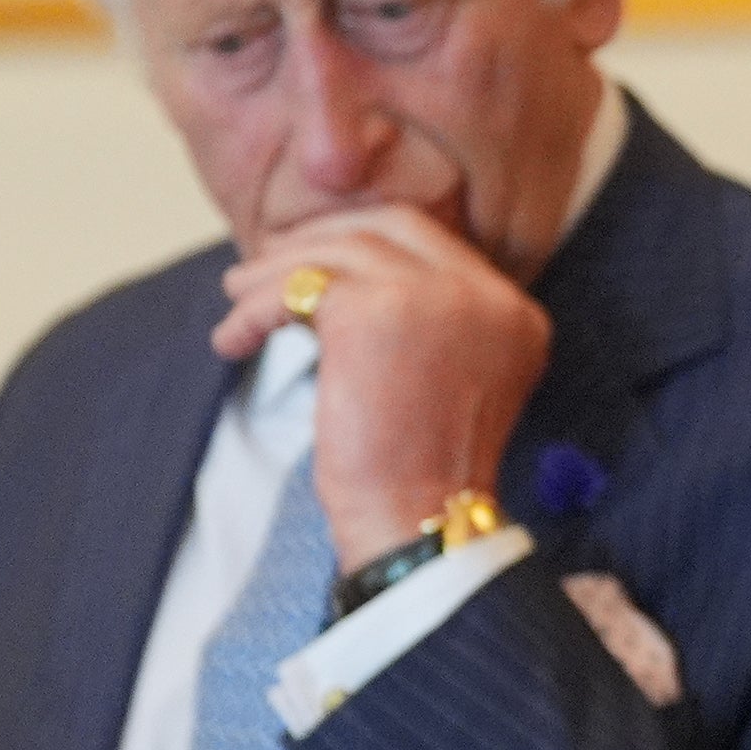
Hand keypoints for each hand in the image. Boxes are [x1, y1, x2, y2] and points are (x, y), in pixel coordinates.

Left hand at [217, 207, 551, 559]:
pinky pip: (298, 286)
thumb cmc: (419, 474)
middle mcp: (485, 294)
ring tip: (236, 298)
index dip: (368, 243)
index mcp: (514, 313)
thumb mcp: (450, 384)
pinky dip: (256, 308)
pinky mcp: (374, 309)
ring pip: (338, 250)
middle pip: (391, 226)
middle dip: (322, 239)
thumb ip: (430, 326)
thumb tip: (346, 282)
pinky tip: (236, 339)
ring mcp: (434, 295)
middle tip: (269, 266)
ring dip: (276, 271)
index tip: (318, 261)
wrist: (416, 523)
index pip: (434, 243)